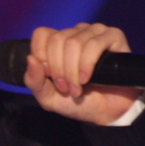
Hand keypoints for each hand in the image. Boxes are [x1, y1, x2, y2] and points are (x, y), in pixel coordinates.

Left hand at [24, 23, 141, 124]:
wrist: (105, 113)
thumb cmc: (76, 102)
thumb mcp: (47, 96)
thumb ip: (34, 80)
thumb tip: (30, 59)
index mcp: (58, 42)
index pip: (42, 34)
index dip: (42, 55)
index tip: (49, 76)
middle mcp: (76, 33)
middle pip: (56, 40)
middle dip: (59, 69)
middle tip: (66, 88)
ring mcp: (95, 32)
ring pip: (74, 42)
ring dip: (73, 71)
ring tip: (78, 88)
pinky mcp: (113, 37)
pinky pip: (94, 44)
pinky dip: (87, 64)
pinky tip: (87, 78)